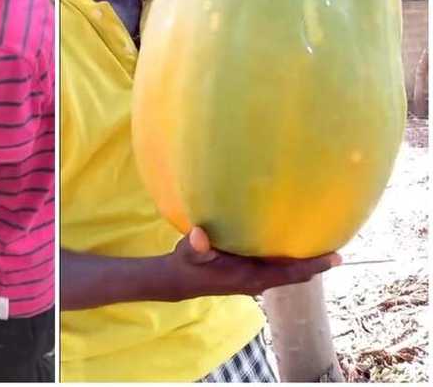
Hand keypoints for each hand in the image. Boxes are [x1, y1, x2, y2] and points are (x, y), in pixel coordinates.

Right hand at [162, 227, 340, 299]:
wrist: (178, 281)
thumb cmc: (187, 265)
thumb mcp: (189, 254)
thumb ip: (196, 246)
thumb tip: (199, 235)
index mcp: (251, 277)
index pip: (290, 273)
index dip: (313, 265)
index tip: (337, 258)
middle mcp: (258, 281)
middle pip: (296, 275)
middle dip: (316, 264)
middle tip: (339, 249)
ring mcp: (255, 280)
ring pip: (288, 273)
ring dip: (304, 262)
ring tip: (321, 244)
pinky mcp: (250, 275)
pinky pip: (278, 269)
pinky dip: (290, 260)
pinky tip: (292, 244)